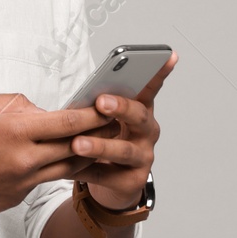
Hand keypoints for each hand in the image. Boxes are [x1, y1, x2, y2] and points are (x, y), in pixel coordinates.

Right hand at [0, 92, 112, 220]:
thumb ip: (16, 103)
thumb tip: (43, 110)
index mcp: (15, 129)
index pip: (69, 122)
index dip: (94, 116)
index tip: (110, 107)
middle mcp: (25, 157)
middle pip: (77, 145)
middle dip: (100, 134)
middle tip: (118, 124)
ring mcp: (24, 180)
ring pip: (69, 166)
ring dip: (88, 154)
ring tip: (103, 143)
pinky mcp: (21, 195)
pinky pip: (49, 179)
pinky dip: (64, 168)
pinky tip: (73, 160)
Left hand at [69, 52, 177, 208]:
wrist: (112, 182)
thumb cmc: (105, 140)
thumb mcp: (101, 119)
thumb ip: (94, 107)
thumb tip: (77, 98)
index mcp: (139, 110)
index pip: (149, 88)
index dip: (158, 73)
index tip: (167, 56)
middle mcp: (146, 131)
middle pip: (138, 116)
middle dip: (121, 107)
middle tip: (101, 102)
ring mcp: (142, 156)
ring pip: (123, 149)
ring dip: (99, 145)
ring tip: (78, 144)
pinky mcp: (132, 181)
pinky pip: (108, 174)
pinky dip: (87, 170)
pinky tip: (70, 166)